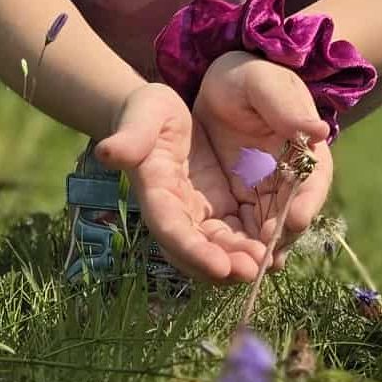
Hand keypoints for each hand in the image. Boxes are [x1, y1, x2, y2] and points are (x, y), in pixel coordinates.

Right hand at [93, 82, 268, 283]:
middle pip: (196, 250)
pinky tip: (273, 248)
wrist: (156, 114)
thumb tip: (107, 152)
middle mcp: (173, 212)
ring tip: (268, 263)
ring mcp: (194, 213)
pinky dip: (249, 245)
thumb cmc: (147, 111)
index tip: (220, 266)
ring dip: (239, 260)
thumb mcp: (141, 117)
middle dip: (223, 265)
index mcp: (154, 192)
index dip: (194, 251)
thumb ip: (129, 137)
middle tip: (254, 270)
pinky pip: (232, 234)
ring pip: (216, 248)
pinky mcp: (214, 208)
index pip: (171, 229)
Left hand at [194, 52, 334, 270]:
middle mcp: (291, 177)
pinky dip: (236, 247)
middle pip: (291, 215)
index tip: (294, 219)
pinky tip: (225, 263)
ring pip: (267, 230)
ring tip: (244, 269)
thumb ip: (283, 105)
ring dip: (258, 251)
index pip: (313, 180)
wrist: (217, 87)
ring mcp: (265, 194)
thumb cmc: (244, 77)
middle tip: (264, 258)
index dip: (306, 201)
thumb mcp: (262, 82)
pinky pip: (241, 231)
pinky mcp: (240, 203)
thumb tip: (317, 129)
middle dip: (279, 239)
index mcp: (305, 147)